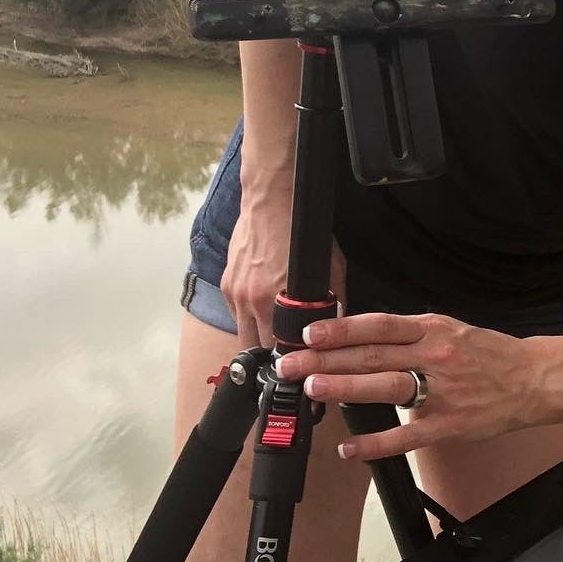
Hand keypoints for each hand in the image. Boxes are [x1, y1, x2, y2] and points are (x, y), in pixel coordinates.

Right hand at [222, 201, 345, 348]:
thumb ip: (332, 299)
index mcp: (274, 300)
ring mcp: (235, 291)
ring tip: (272, 333)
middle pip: (255, 346)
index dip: (289, 357)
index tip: (297, 361)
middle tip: (285, 352)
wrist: (270, 200)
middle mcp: (250, 300)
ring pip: (242, 331)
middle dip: (270, 352)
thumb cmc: (303, 232)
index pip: (277, 348)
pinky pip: (235, 312)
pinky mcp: (227, 282)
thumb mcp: (330, 266)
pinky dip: (248, 315)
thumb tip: (336, 323)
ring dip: (256, 336)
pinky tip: (262, 308)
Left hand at [273, 311, 539, 458]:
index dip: (343, 328)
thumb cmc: (490, 354)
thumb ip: (412, 333)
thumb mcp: (452, 328)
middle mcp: (434, 356)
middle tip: (292, 365)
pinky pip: (406, 436)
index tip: (311, 334)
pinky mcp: (448, 425)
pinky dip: (375, 443)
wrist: (533, 379)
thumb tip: (365, 337)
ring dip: (346, 388)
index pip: (380, 326)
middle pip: (373, 355)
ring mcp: (441, 392)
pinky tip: (348, 448)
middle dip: (327, 360)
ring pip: (386, 387)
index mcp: (434, 329)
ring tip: (313, 389)